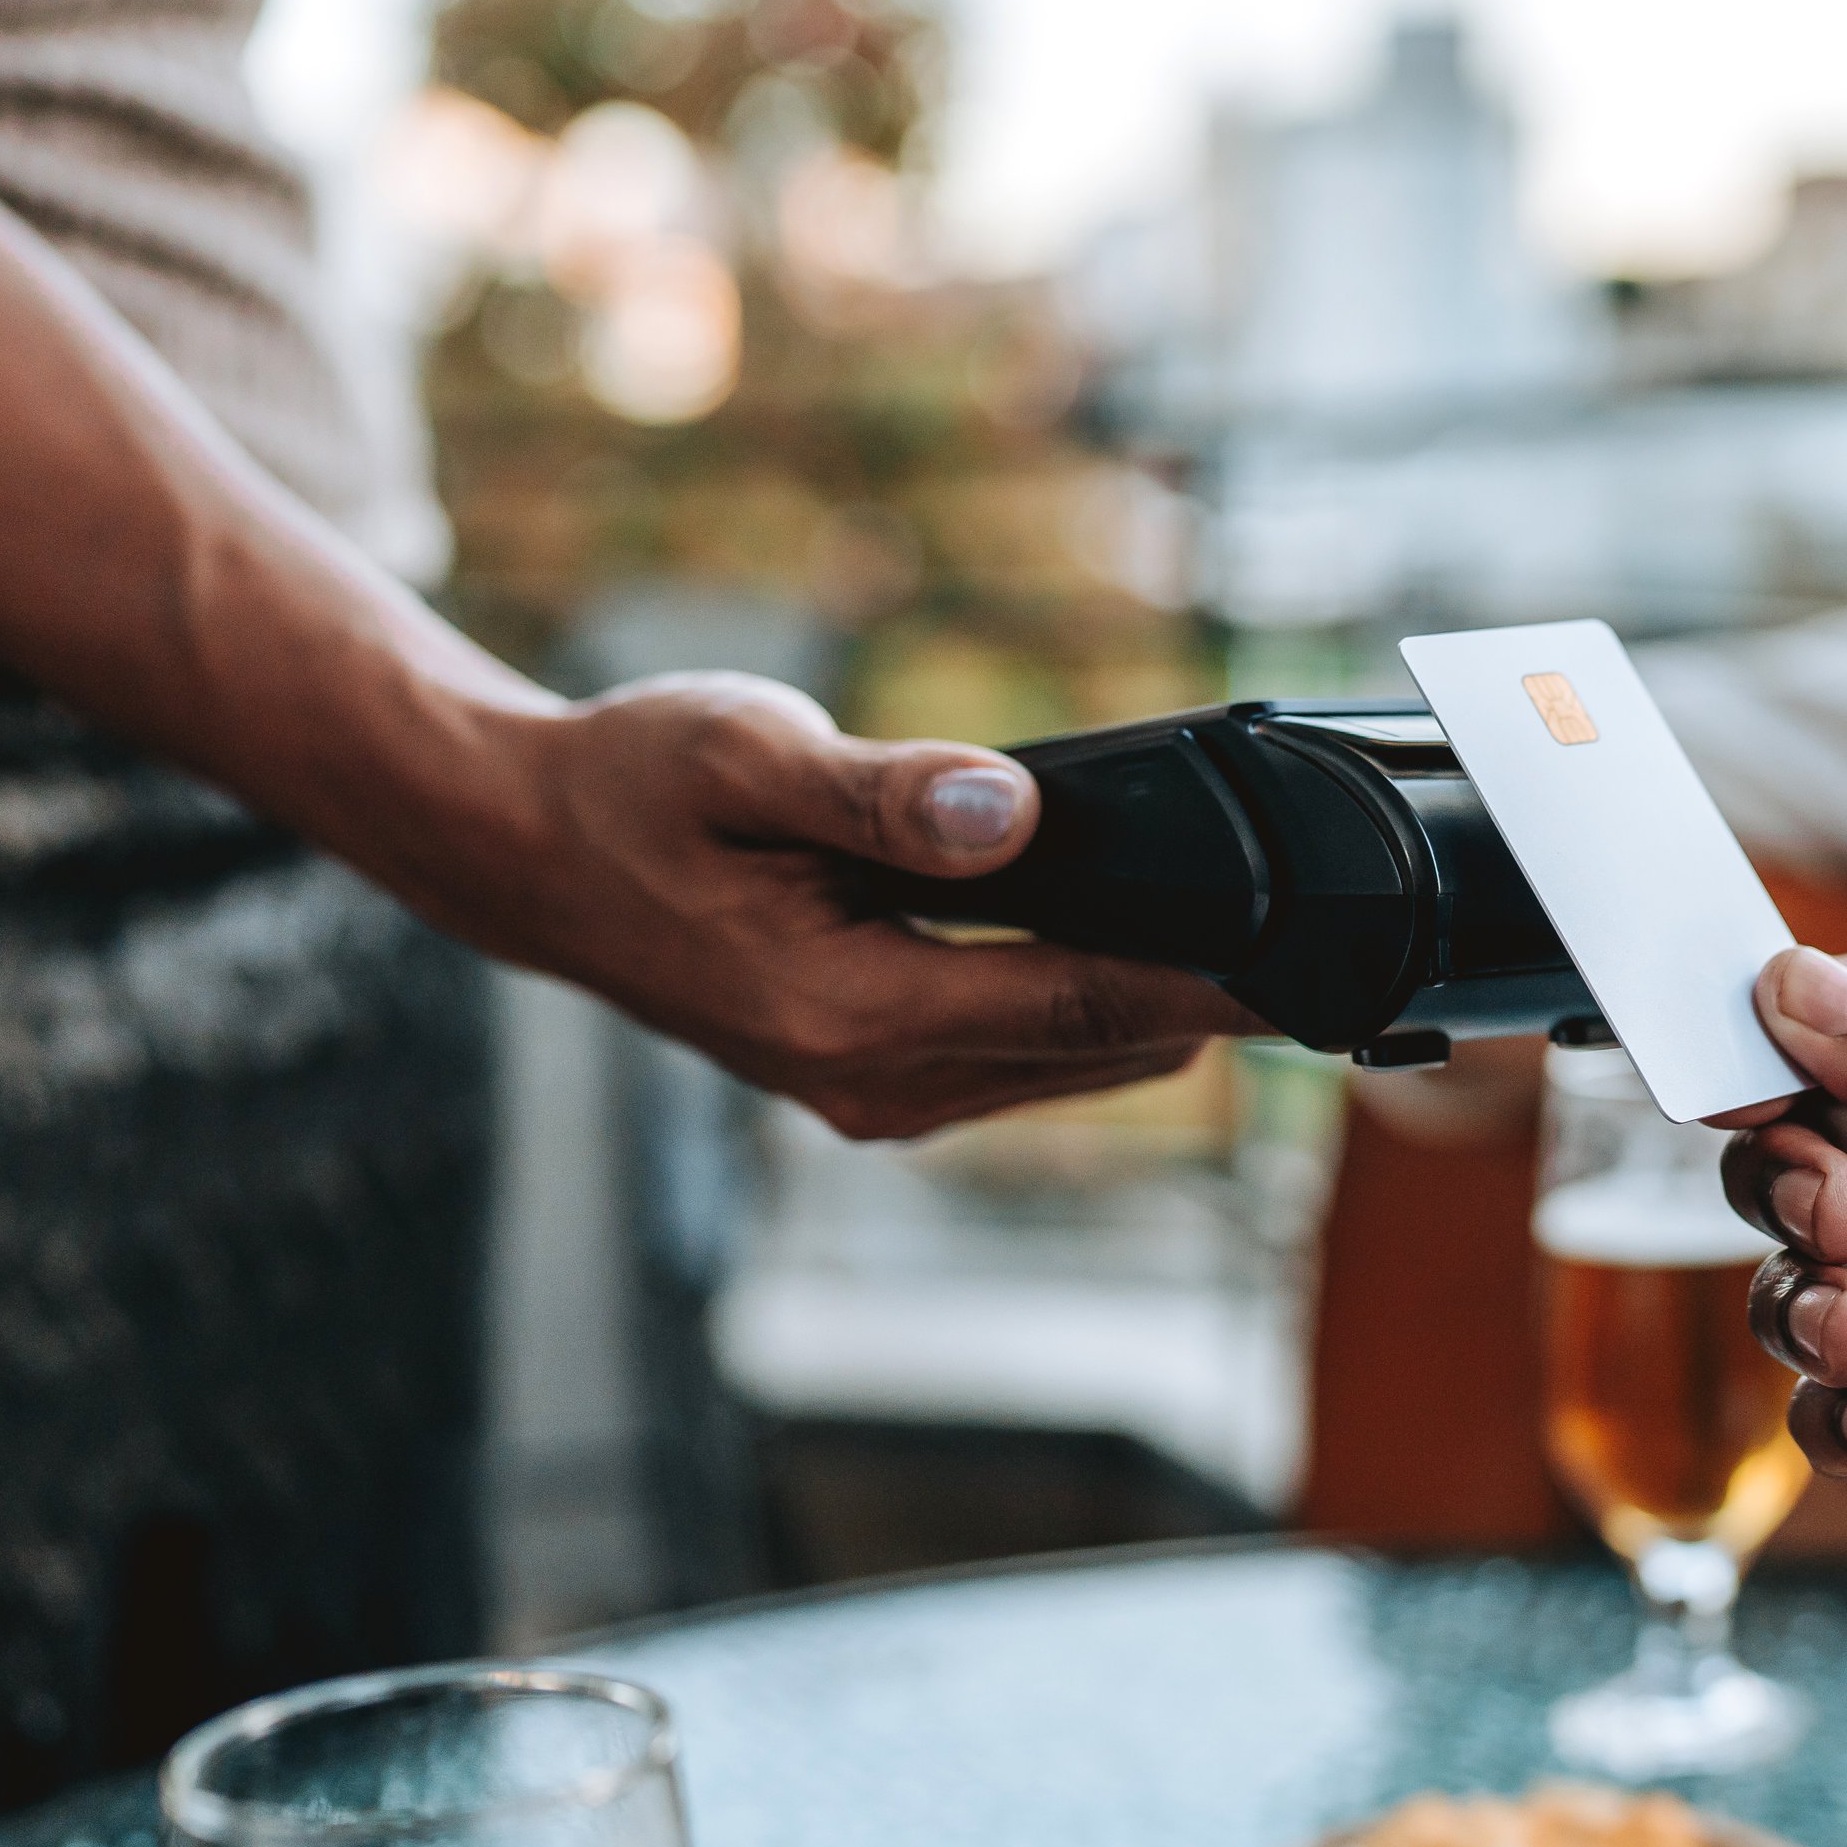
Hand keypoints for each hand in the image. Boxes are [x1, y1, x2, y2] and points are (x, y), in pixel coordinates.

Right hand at [440, 673, 1256, 1138]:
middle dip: (1213, 988)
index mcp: (852, 1011)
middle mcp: (876, 1081)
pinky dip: (1092, 1000)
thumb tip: (1014, 811)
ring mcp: (880, 1094)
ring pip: (1080, 1062)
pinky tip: (1139, 927)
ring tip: (1254, 911)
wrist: (525, 852)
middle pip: (1107, 1050)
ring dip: (1158, 998)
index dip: (1219, 982)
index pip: (1085, 1006)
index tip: (1321, 954)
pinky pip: (1032, 1052)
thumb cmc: (627, 787)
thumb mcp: (746, 752)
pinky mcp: (881, 1079)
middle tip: (1321, 905)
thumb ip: (884, 793)